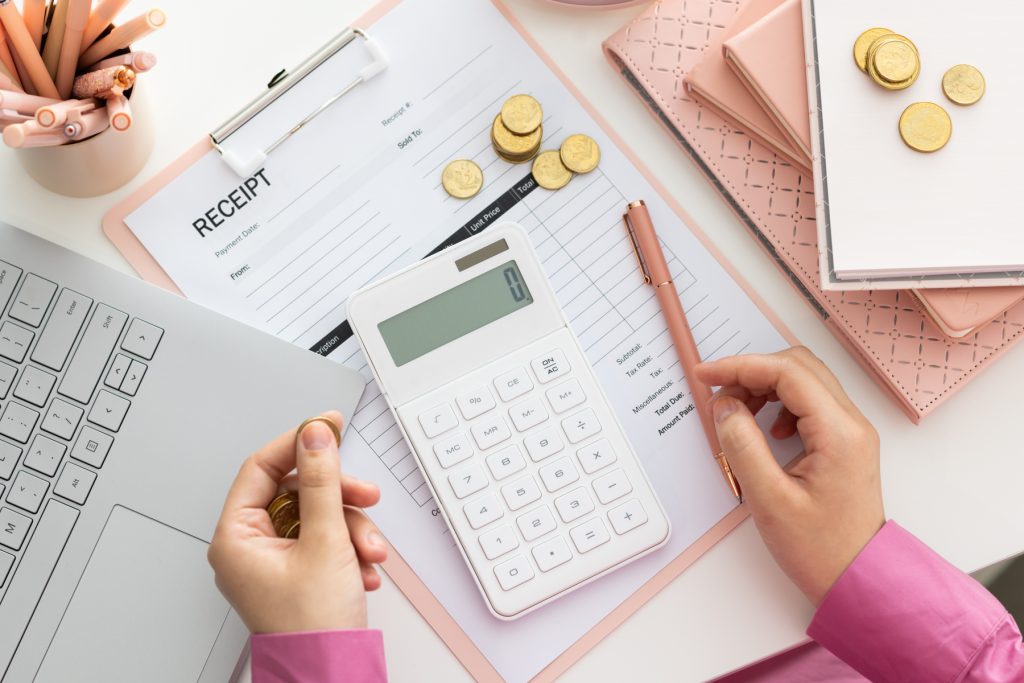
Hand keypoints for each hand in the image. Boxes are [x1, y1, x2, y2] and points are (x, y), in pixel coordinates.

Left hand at [208, 412, 387, 631]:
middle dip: (338, 497)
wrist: (333, 676)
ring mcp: (273, 562)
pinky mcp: (296, 574)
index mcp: (237, 537)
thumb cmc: (313, 628)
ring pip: (317, 517)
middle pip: (296, 492)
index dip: (298, 443)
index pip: (262, 468)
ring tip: (370, 552)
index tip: (328, 426)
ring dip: (351, 528)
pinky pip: (324, 540)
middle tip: (366, 494)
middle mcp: (249, 547)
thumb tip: (314, 436)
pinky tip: (364, 569)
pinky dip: (349, 549)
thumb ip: (321, 481)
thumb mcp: (325, 540)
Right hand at [694, 347, 883, 605]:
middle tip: (718, 395)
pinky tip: (765, 430)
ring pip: (804, 381)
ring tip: (736, 413)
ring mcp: (851, 431)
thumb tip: (725, 405)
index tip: (705, 375)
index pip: (787, 373)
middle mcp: (851, 423)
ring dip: (765, 386)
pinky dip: (779, 403)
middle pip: (798, 367)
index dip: (741, 366)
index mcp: (838, 433)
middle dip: (752, 372)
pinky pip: (810, 402)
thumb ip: (742, 445)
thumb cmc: (819, 549)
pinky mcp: (843, 442)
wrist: (856, 579)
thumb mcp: (769, 499)